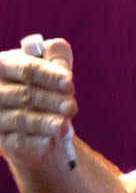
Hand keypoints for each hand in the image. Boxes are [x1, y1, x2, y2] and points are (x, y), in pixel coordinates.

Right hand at [0, 37, 76, 166]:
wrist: (38, 118)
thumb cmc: (45, 85)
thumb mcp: (53, 67)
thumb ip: (56, 56)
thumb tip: (57, 51)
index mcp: (4, 65)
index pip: (26, 69)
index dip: (49, 75)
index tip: (70, 82)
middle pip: (25, 95)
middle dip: (52, 101)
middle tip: (72, 106)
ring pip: (21, 119)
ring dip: (46, 122)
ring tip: (65, 126)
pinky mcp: (5, 140)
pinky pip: (20, 141)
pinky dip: (37, 141)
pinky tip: (52, 141)